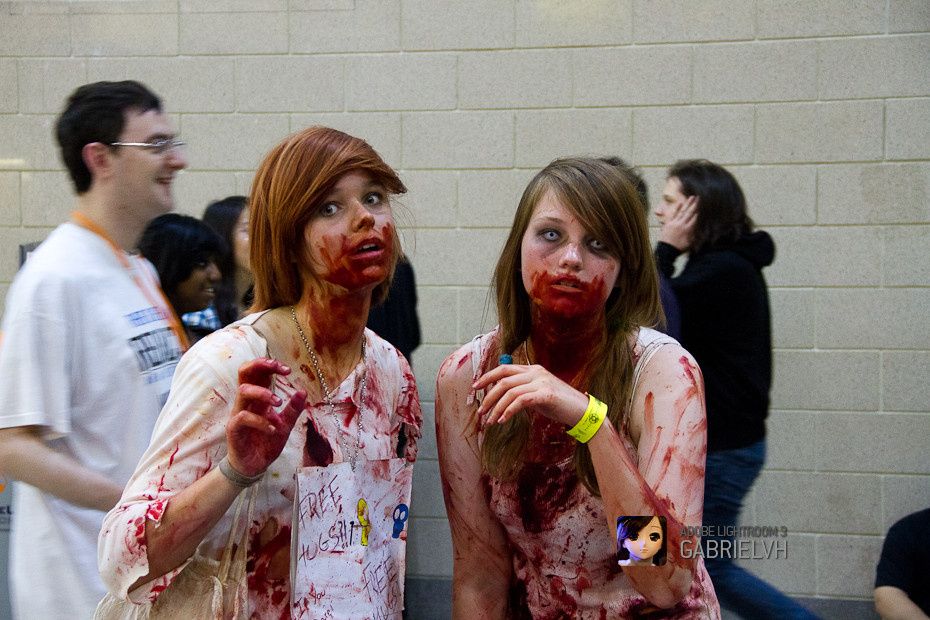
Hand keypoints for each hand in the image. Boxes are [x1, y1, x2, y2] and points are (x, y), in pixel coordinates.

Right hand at [226, 358, 306, 476]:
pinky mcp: (234, 429)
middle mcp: (247, 402)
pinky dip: (260, 421)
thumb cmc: (267, 442)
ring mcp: (238, 414)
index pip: (259, 373)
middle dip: (259, 364)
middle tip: (278, 367)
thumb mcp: (285, 425)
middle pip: (244, 372)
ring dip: (263, 393)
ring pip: (243, 391)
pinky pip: (243, 417)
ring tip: (279, 402)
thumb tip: (303, 391)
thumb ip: (293, 410)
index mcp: (258, 398)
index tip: (287, 370)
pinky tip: (272, 428)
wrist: (254, 466)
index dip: (270, 365)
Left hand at [473, 363, 588, 427]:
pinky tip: (502, 420)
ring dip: (497, 407)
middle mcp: (536, 372)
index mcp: (533, 369)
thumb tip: (501, 397)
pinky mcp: (546, 394)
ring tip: (490, 421)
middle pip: (504, 379)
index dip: (488, 376)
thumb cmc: (559, 404)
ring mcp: (542, 382)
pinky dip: (509, 410)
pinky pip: (521, 401)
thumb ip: (522, 391)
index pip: (504, 368)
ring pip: (510, 391)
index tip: (476, 387)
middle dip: (489, 395)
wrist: (582, 411)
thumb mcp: (537, 393)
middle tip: (480, 410)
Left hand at [659, 195, 697, 251]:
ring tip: (691, 197)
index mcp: (688, 229)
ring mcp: (675, 223)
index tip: (703, 204)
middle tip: (698, 197)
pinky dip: (676, 208)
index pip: (695, 218)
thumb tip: (701, 229)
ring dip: (687, 204)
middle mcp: (682, 224)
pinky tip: (680, 203)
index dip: (699, 211)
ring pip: (683, 211)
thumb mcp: (690, 243)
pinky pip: (673, 214)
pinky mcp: (668, 223)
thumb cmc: (679, 248)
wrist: (666, 250)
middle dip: (695, 204)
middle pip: (690, 212)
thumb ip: (695, 235)